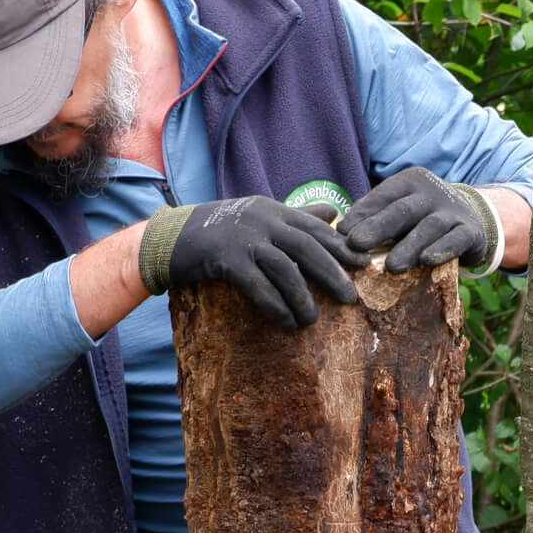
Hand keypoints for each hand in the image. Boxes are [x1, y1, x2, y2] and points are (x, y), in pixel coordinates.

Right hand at [138, 197, 363, 329]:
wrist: (168, 238)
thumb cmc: (219, 231)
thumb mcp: (260, 216)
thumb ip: (297, 217)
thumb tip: (334, 212)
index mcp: (273, 210)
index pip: (316, 228)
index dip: (342, 247)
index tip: (364, 265)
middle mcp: (262, 220)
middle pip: (307, 247)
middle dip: (332, 273)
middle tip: (351, 298)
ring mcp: (243, 239)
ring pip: (285, 269)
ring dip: (302, 298)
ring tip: (311, 320)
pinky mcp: (225, 259)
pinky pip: (259, 286)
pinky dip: (276, 306)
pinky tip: (286, 322)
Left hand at [337, 167, 499, 272]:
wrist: (473, 218)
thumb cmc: (423, 217)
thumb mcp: (401, 207)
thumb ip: (376, 215)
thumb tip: (340, 232)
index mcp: (410, 181)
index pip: (383, 197)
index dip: (363, 214)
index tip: (342, 233)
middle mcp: (432, 192)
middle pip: (403, 210)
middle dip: (378, 227)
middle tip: (356, 245)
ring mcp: (454, 211)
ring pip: (429, 227)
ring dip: (409, 246)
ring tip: (392, 267)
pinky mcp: (471, 231)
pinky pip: (457, 240)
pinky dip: (442, 249)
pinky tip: (427, 260)